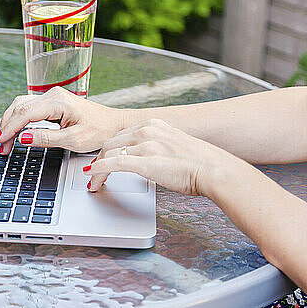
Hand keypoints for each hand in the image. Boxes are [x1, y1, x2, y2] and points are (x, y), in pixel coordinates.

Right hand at [0, 87, 124, 153]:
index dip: (10, 128)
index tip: (1, 141)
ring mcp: (52, 97)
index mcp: (58, 102)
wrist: (114, 125)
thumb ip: (47, 138)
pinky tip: (15, 131)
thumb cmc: (99, 131)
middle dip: (7, 126)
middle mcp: (53, 95)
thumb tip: (23, 138)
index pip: (25, 113)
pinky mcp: (52, 102)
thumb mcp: (74, 140)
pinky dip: (18, 119)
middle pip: (19, 107)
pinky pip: (28, 108)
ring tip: (5, 141)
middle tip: (2, 146)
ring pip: (21, 106)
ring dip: (10, 122)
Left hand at [83, 118, 247, 196]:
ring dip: (97, 168)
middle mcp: (147, 131)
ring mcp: (145, 145)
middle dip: (99, 158)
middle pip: (110, 142)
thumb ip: (157, 146)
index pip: (121, 135)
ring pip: (109, 153)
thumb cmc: (200, 163)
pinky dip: (99, 170)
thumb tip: (146, 157)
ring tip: (94, 181)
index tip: (102, 159)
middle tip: (93, 172)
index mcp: (153, 125)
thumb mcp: (174, 145)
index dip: (108, 149)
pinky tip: (92, 176)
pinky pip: (114, 163)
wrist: (215, 170)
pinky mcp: (145, 161)